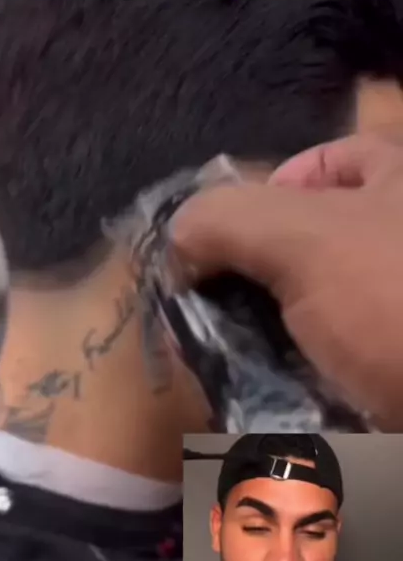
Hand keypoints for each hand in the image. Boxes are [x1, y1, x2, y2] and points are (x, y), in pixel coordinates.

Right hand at [170, 135, 402, 430]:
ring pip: (315, 317)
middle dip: (255, 277)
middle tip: (210, 309)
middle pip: (311, 245)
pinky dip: (298, 379)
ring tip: (226, 361)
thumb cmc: (399, 298)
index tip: (225, 237)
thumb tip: (178, 240)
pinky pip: (335, 367)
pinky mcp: (389, 374)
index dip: (267, 189)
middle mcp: (401, 246)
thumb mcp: (306, 238)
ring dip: (267, 338)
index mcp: (401, 186)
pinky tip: (268, 397)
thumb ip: (227, 218)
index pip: (326, 164)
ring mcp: (396, 316)